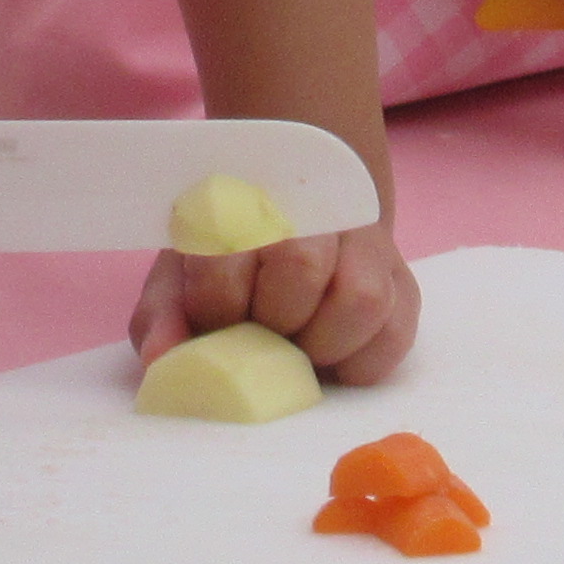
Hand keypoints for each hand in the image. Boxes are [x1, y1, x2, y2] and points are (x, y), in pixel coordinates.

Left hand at [130, 220, 421, 387]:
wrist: (295, 214)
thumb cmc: (228, 257)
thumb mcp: (180, 277)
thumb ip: (162, 316)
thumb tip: (161, 360)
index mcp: (248, 202)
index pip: (229, 258)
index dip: (217, 305)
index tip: (214, 317)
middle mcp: (316, 214)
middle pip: (301, 267)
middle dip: (274, 322)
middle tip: (261, 332)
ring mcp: (368, 246)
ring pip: (362, 299)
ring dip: (323, 344)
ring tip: (298, 348)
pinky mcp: (403, 283)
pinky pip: (396, 332)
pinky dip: (362, 361)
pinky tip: (332, 358)